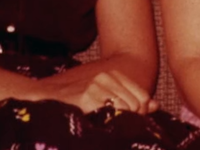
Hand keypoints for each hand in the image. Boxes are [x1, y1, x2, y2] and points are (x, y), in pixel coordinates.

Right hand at [43, 69, 157, 114]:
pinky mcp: (87, 97)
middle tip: (113, 125)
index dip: (140, 114)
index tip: (128, 121)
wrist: (44, 96)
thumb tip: (155, 105)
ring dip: (118, 123)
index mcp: (113, 74)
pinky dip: (107, 124)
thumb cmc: (76, 100)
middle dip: (131, 120)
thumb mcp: (105, 95)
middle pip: (136, 106)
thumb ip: (131, 99)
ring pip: (125, 111)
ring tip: (103, 124)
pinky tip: (95, 123)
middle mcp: (106, 77)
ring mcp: (96, 85)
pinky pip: (109, 116)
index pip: (143, 98)